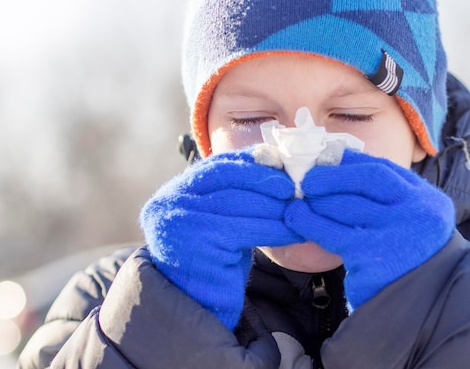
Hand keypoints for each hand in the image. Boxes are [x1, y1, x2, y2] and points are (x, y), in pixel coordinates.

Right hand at [140, 149, 299, 329]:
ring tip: (301, 209)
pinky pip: (247, 228)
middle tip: (296, 188)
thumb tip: (274, 158)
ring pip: (239, 201)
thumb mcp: (220, 219)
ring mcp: (180, 220)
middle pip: (227, 177)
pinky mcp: (199, 242)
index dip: (250, 161)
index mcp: (173, 192)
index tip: (279, 163)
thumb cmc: (216, 262)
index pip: (217, 163)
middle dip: (265, 180)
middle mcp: (168, 202)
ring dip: (276, 205)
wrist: (201, 310)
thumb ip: (234, 192)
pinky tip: (294, 231)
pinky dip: (276, 227)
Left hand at [285, 151, 454, 308]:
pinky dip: (308, 221)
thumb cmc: (408, 260)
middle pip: (365, 179)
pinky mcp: (372, 259)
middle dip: (330, 176)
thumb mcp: (409, 222)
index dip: (349, 162)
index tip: (324, 159)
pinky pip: (331, 233)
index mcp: (428, 200)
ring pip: (345, 204)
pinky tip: (295, 218)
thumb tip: (337, 165)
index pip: (383, 169)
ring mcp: (396, 235)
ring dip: (316, 198)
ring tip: (297, 199)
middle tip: (305, 178)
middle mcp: (417, 213)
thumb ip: (386, 197)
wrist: (424, 310)